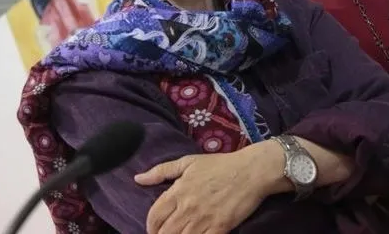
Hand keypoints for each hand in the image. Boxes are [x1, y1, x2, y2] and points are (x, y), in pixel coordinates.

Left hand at [135, 142, 283, 233]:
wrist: (251, 171)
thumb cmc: (221, 164)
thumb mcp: (189, 162)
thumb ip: (161, 171)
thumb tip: (137, 179)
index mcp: (178, 191)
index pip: (154, 216)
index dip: (150, 226)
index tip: (153, 229)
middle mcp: (188, 207)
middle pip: (165, 232)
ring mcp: (204, 219)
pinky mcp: (220, 228)